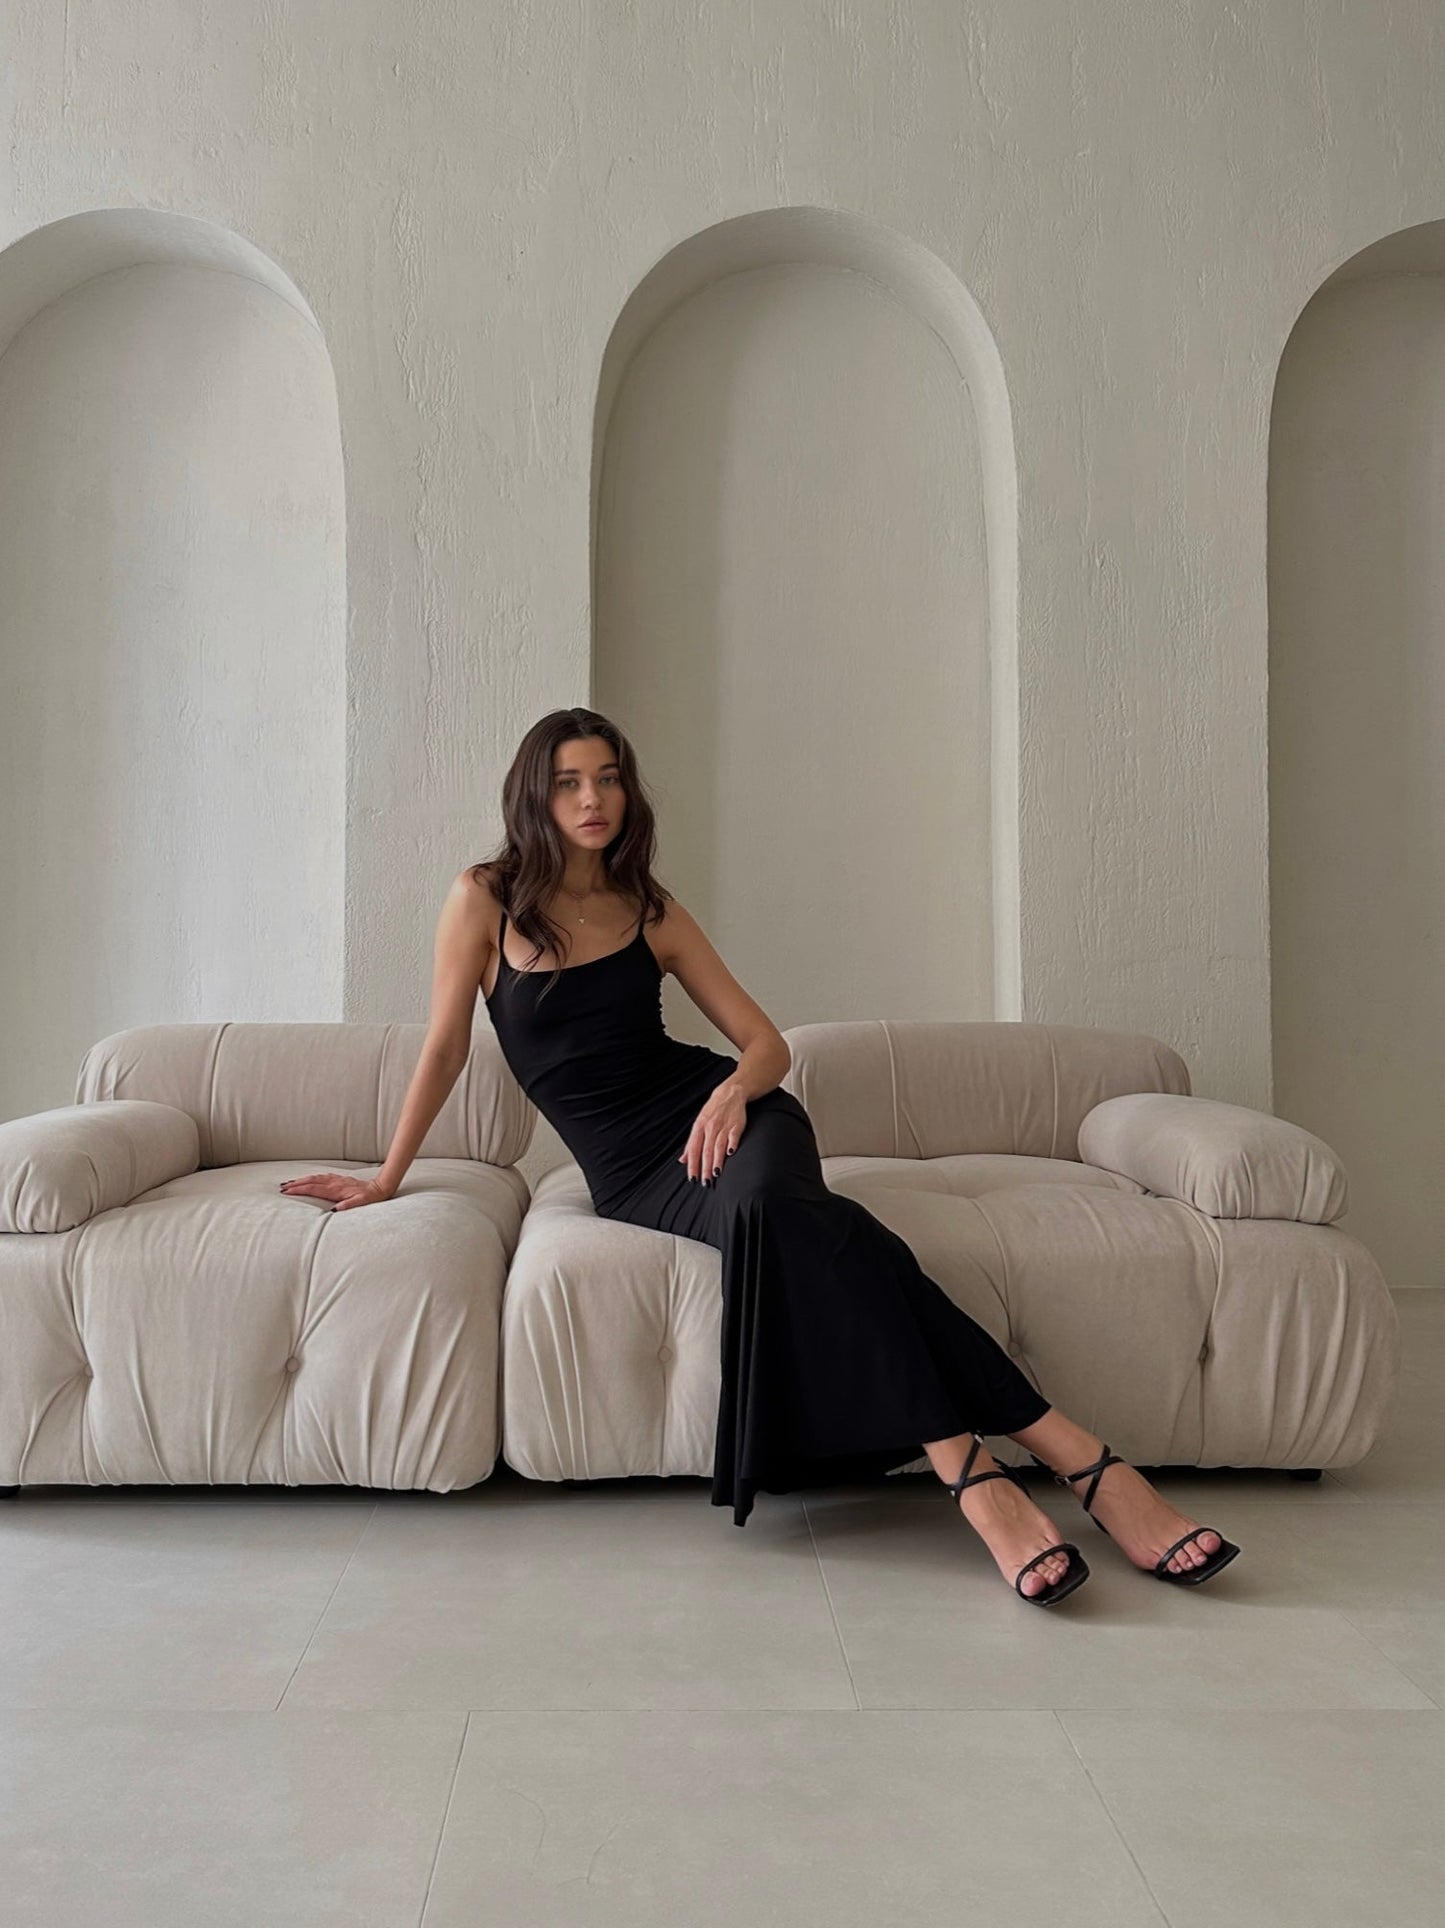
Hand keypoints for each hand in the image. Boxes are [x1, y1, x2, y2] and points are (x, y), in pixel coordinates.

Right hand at [277, 1174, 394, 1211]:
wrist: (379, 1188)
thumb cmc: (369, 1198)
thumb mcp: (360, 1204)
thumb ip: (348, 1206)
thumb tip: (334, 1210)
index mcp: (336, 1190)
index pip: (313, 1189)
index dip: (300, 1190)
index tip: (287, 1191)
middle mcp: (334, 1183)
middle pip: (311, 1181)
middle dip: (296, 1184)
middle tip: (282, 1187)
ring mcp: (336, 1179)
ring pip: (315, 1177)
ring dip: (301, 1180)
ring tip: (289, 1183)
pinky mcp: (339, 1179)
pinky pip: (321, 1176)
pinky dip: (311, 1177)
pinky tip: (307, 1179)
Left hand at [677, 1081, 748, 1182]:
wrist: (729, 1094)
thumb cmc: (712, 1112)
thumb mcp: (698, 1125)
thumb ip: (691, 1144)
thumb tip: (682, 1161)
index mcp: (698, 1128)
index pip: (694, 1150)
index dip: (693, 1165)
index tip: (692, 1178)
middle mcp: (710, 1128)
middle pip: (706, 1151)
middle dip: (705, 1168)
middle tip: (705, 1182)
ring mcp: (723, 1126)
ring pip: (718, 1146)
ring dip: (717, 1160)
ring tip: (715, 1174)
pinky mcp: (736, 1125)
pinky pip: (733, 1136)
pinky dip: (731, 1145)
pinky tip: (730, 1154)